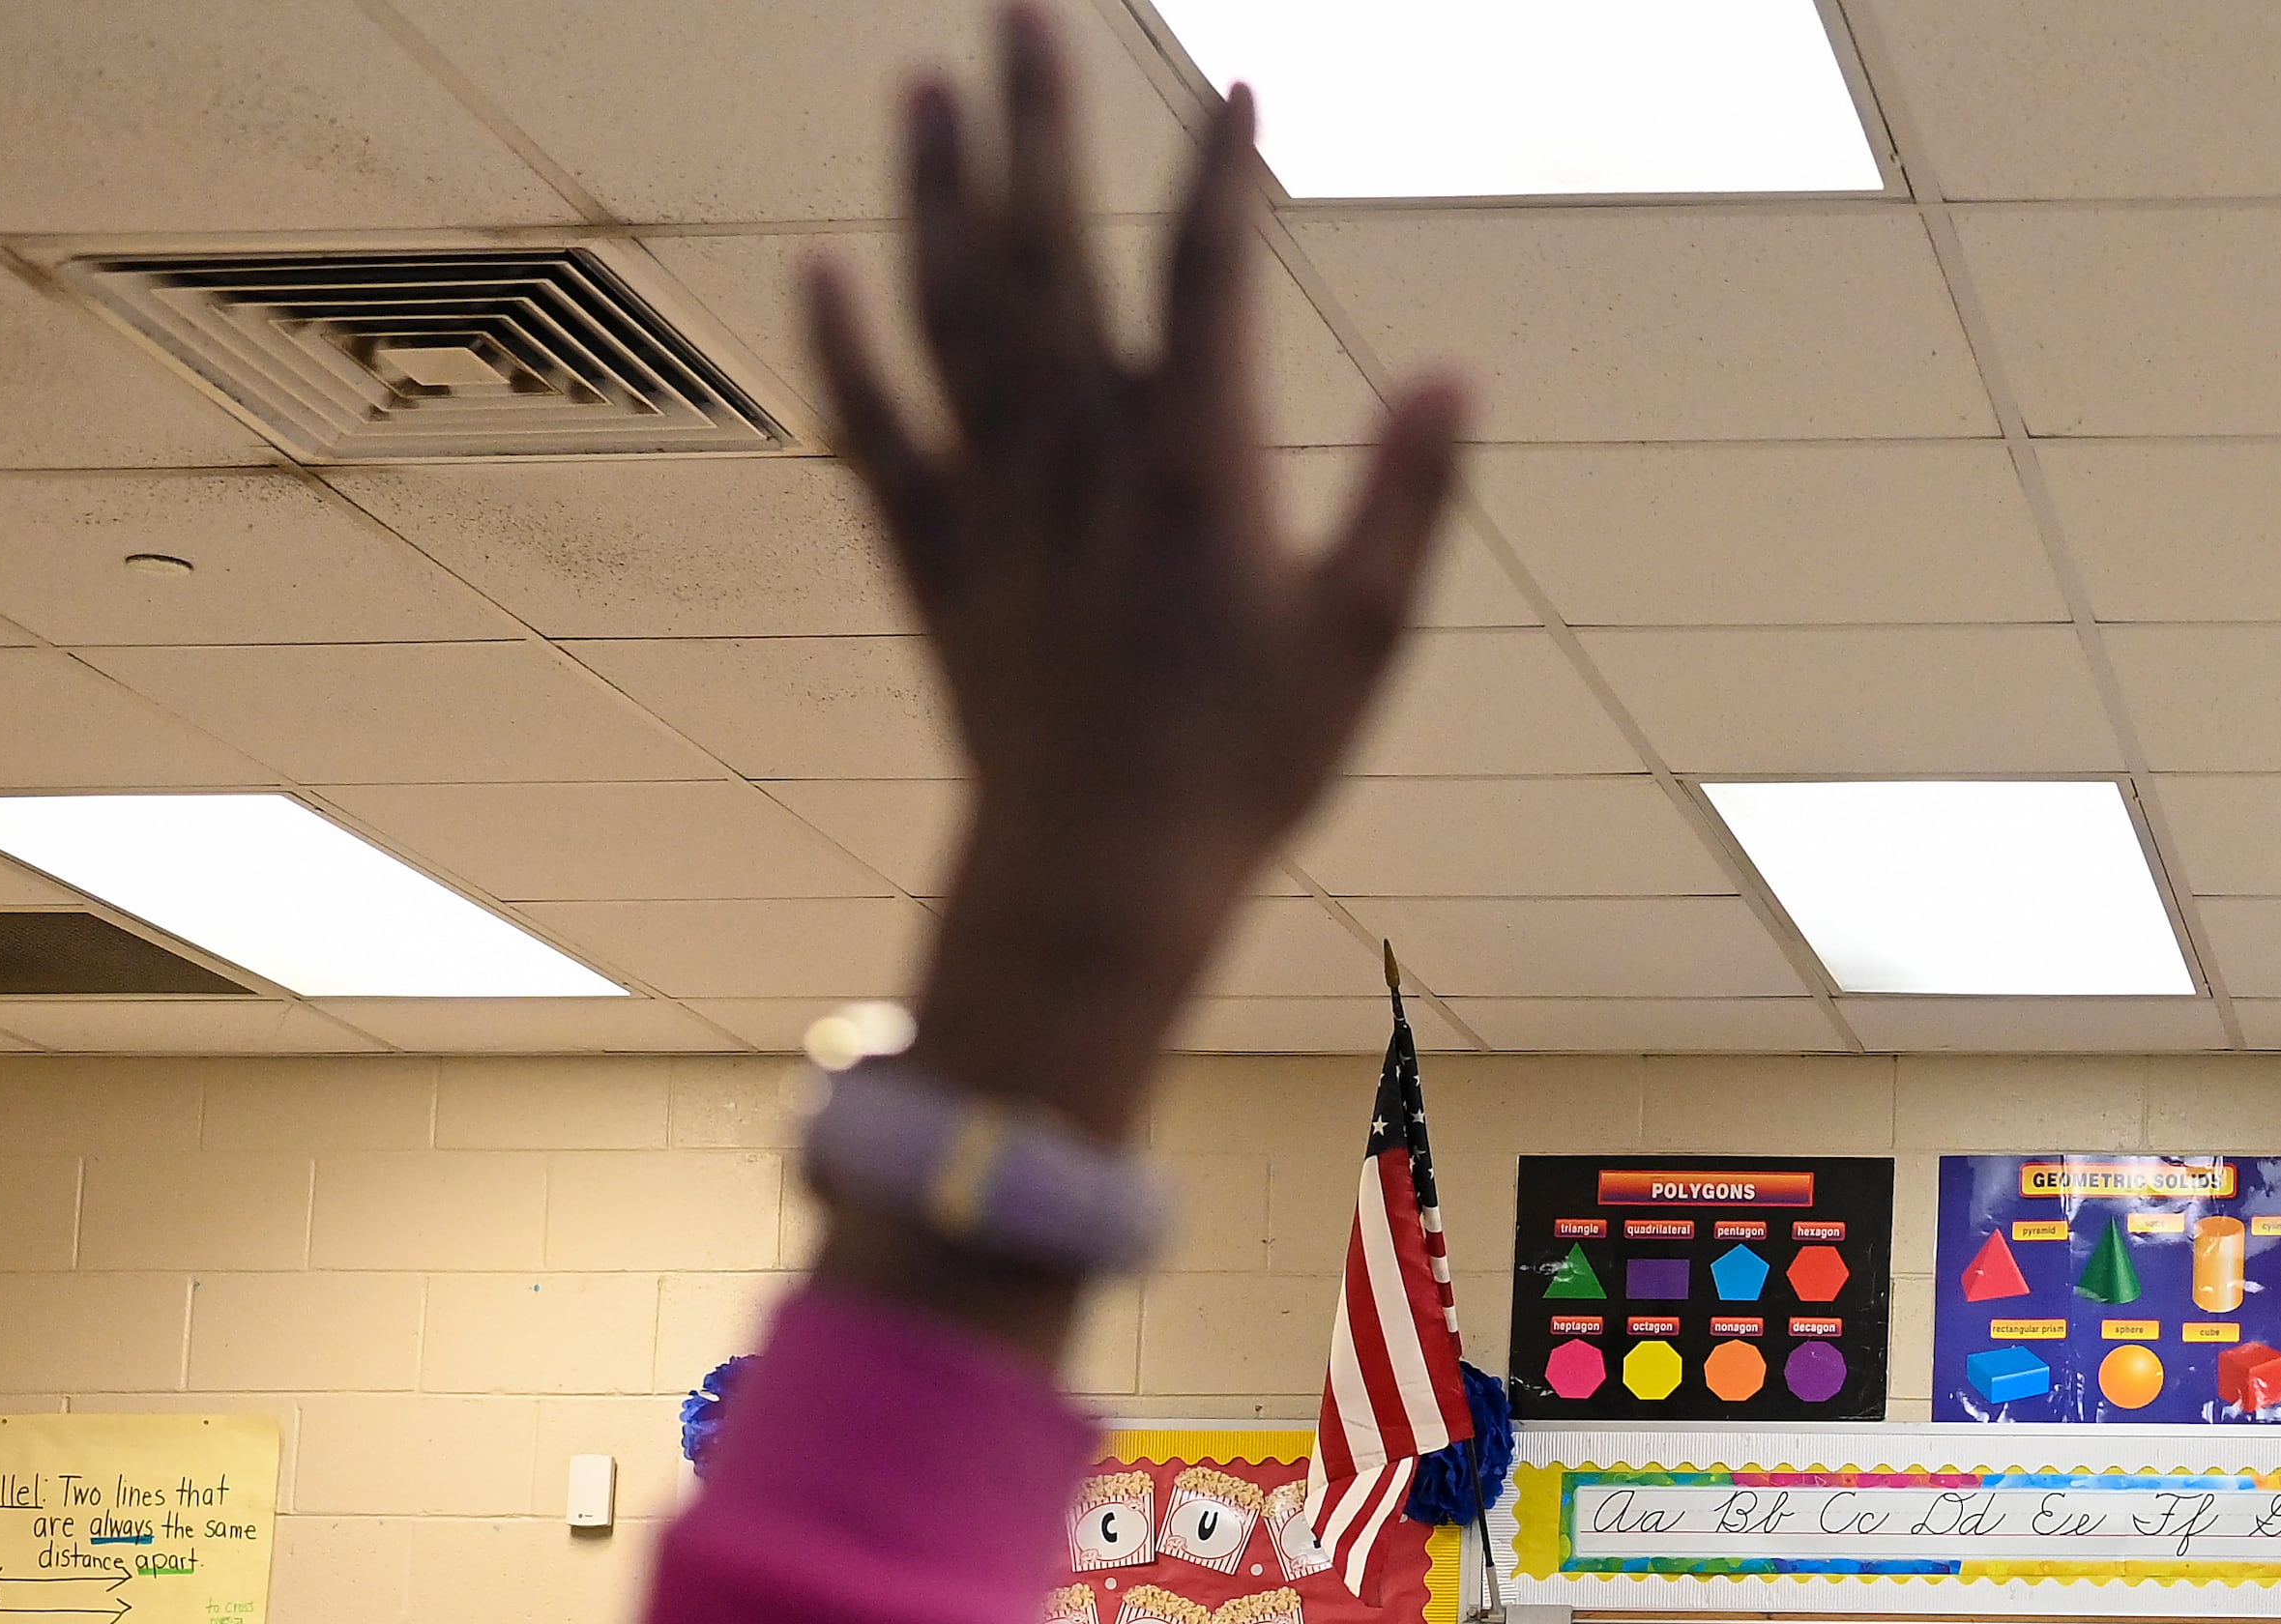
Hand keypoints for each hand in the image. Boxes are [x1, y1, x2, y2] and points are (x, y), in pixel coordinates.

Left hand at [807, 8, 1464, 1126]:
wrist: (1096, 881)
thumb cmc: (1248, 772)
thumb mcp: (1364, 643)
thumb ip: (1410, 502)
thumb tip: (1458, 378)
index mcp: (1197, 468)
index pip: (1206, 280)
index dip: (1221, 177)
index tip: (1242, 93)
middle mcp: (1081, 457)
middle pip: (1051, 253)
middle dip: (1040, 124)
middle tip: (1024, 11)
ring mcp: (996, 500)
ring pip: (951, 313)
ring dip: (932, 192)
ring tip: (923, 85)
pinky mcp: (933, 558)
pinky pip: (876, 431)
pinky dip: (843, 346)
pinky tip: (822, 263)